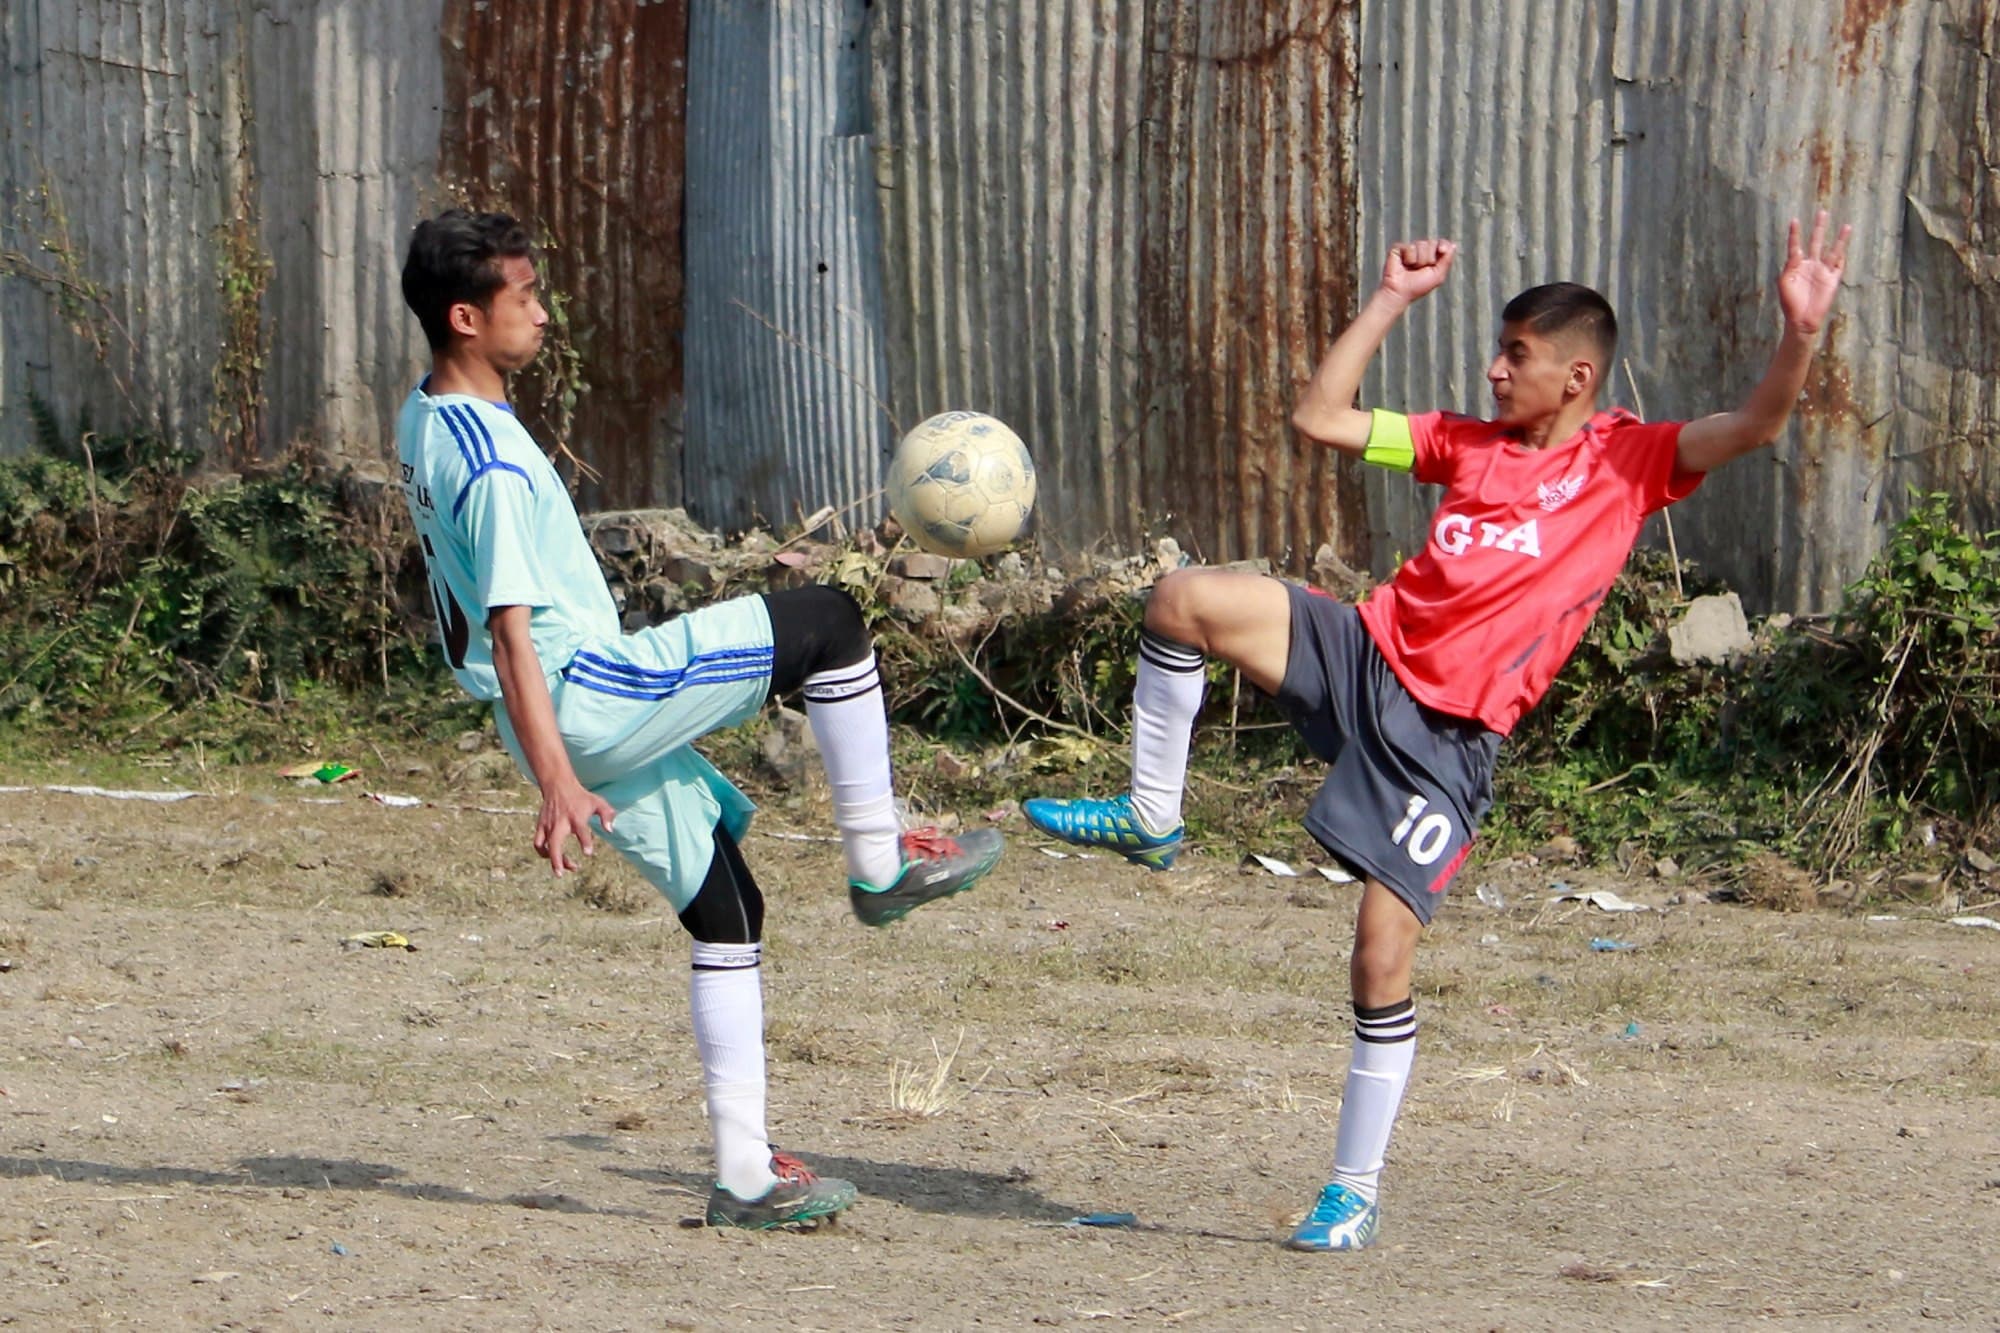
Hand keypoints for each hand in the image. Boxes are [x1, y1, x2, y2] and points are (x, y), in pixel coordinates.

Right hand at [533, 778, 615, 876]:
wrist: (558, 786)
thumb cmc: (581, 798)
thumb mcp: (598, 802)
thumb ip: (607, 815)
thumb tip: (610, 830)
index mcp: (576, 817)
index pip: (581, 830)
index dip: (585, 842)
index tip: (588, 853)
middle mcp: (560, 822)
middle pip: (555, 843)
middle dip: (557, 859)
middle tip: (561, 873)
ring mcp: (548, 825)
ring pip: (544, 846)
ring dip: (551, 860)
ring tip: (562, 869)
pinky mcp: (540, 826)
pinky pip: (538, 843)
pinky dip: (543, 853)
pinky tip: (552, 858)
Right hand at [1379, 239, 1457, 304]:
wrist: (1400, 292)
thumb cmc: (1418, 287)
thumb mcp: (1438, 275)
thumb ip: (1447, 260)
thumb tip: (1453, 245)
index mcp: (1432, 256)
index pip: (1441, 243)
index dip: (1443, 245)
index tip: (1442, 250)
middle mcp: (1421, 251)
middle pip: (1432, 243)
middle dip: (1429, 258)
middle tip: (1421, 269)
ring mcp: (1409, 249)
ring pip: (1421, 244)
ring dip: (1419, 260)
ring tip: (1411, 268)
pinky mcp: (1398, 249)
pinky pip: (1410, 247)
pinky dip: (1409, 258)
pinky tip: (1404, 265)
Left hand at [1777, 210, 1850, 335]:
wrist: (1801, 319)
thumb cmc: (1790, 302)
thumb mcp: (1785, 282)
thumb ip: (1790, 265)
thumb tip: (1796, 251)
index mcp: (1797, 265)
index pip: (1796, 245)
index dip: (1795, 234)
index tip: (1794, 220)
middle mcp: (1811, 265)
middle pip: (1816, 242)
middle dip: (1819, 228)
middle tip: (1822, 212)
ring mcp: (1823, 271)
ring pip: (1833, 251)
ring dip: (1840, 239)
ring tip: (1847, 226)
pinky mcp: (1833, 280)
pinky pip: (1839, 266)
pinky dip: (1842, 256)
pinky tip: (1844, 246)